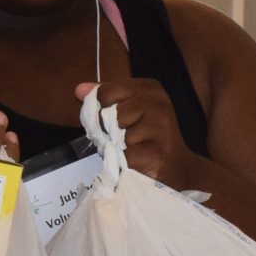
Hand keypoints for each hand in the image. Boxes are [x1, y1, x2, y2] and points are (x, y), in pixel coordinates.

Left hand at [77, 77, 198, 188]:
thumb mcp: (129, 110)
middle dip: (110, 130)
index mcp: (148, 88)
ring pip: (115, 135)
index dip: (101, 110)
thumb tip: (79, 89)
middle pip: (108, 114)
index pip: (105, 93)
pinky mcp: (157, 152)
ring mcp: (159, 127)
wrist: (176, 167)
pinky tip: (139, 161)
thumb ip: (105, 98)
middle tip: (127, 138)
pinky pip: (123, 156)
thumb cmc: (148, 137)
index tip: (116, 121)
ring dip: (118, 147)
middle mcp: (157, 102)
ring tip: (135, 149)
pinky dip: (125, 163)